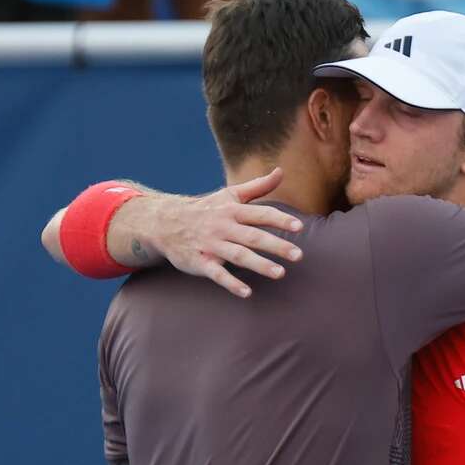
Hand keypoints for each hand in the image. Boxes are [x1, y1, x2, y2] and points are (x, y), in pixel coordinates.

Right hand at [151, 168, 303, 297]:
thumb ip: (258, 186)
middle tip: (298, 255)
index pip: (261, 214)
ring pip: (238, 255)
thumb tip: (281, 171)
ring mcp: (211, 245)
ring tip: (280, 273)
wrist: (164, 222)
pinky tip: (247, 292)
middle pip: (253, 236)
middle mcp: (223, 227)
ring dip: (259, 264)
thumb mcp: (230, 195)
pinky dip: (231, 283)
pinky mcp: (200, 262)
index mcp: (233, 210)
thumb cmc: (206, 209)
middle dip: (276, 245)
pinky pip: (216, 274)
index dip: (280, 219)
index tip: (299, 227)